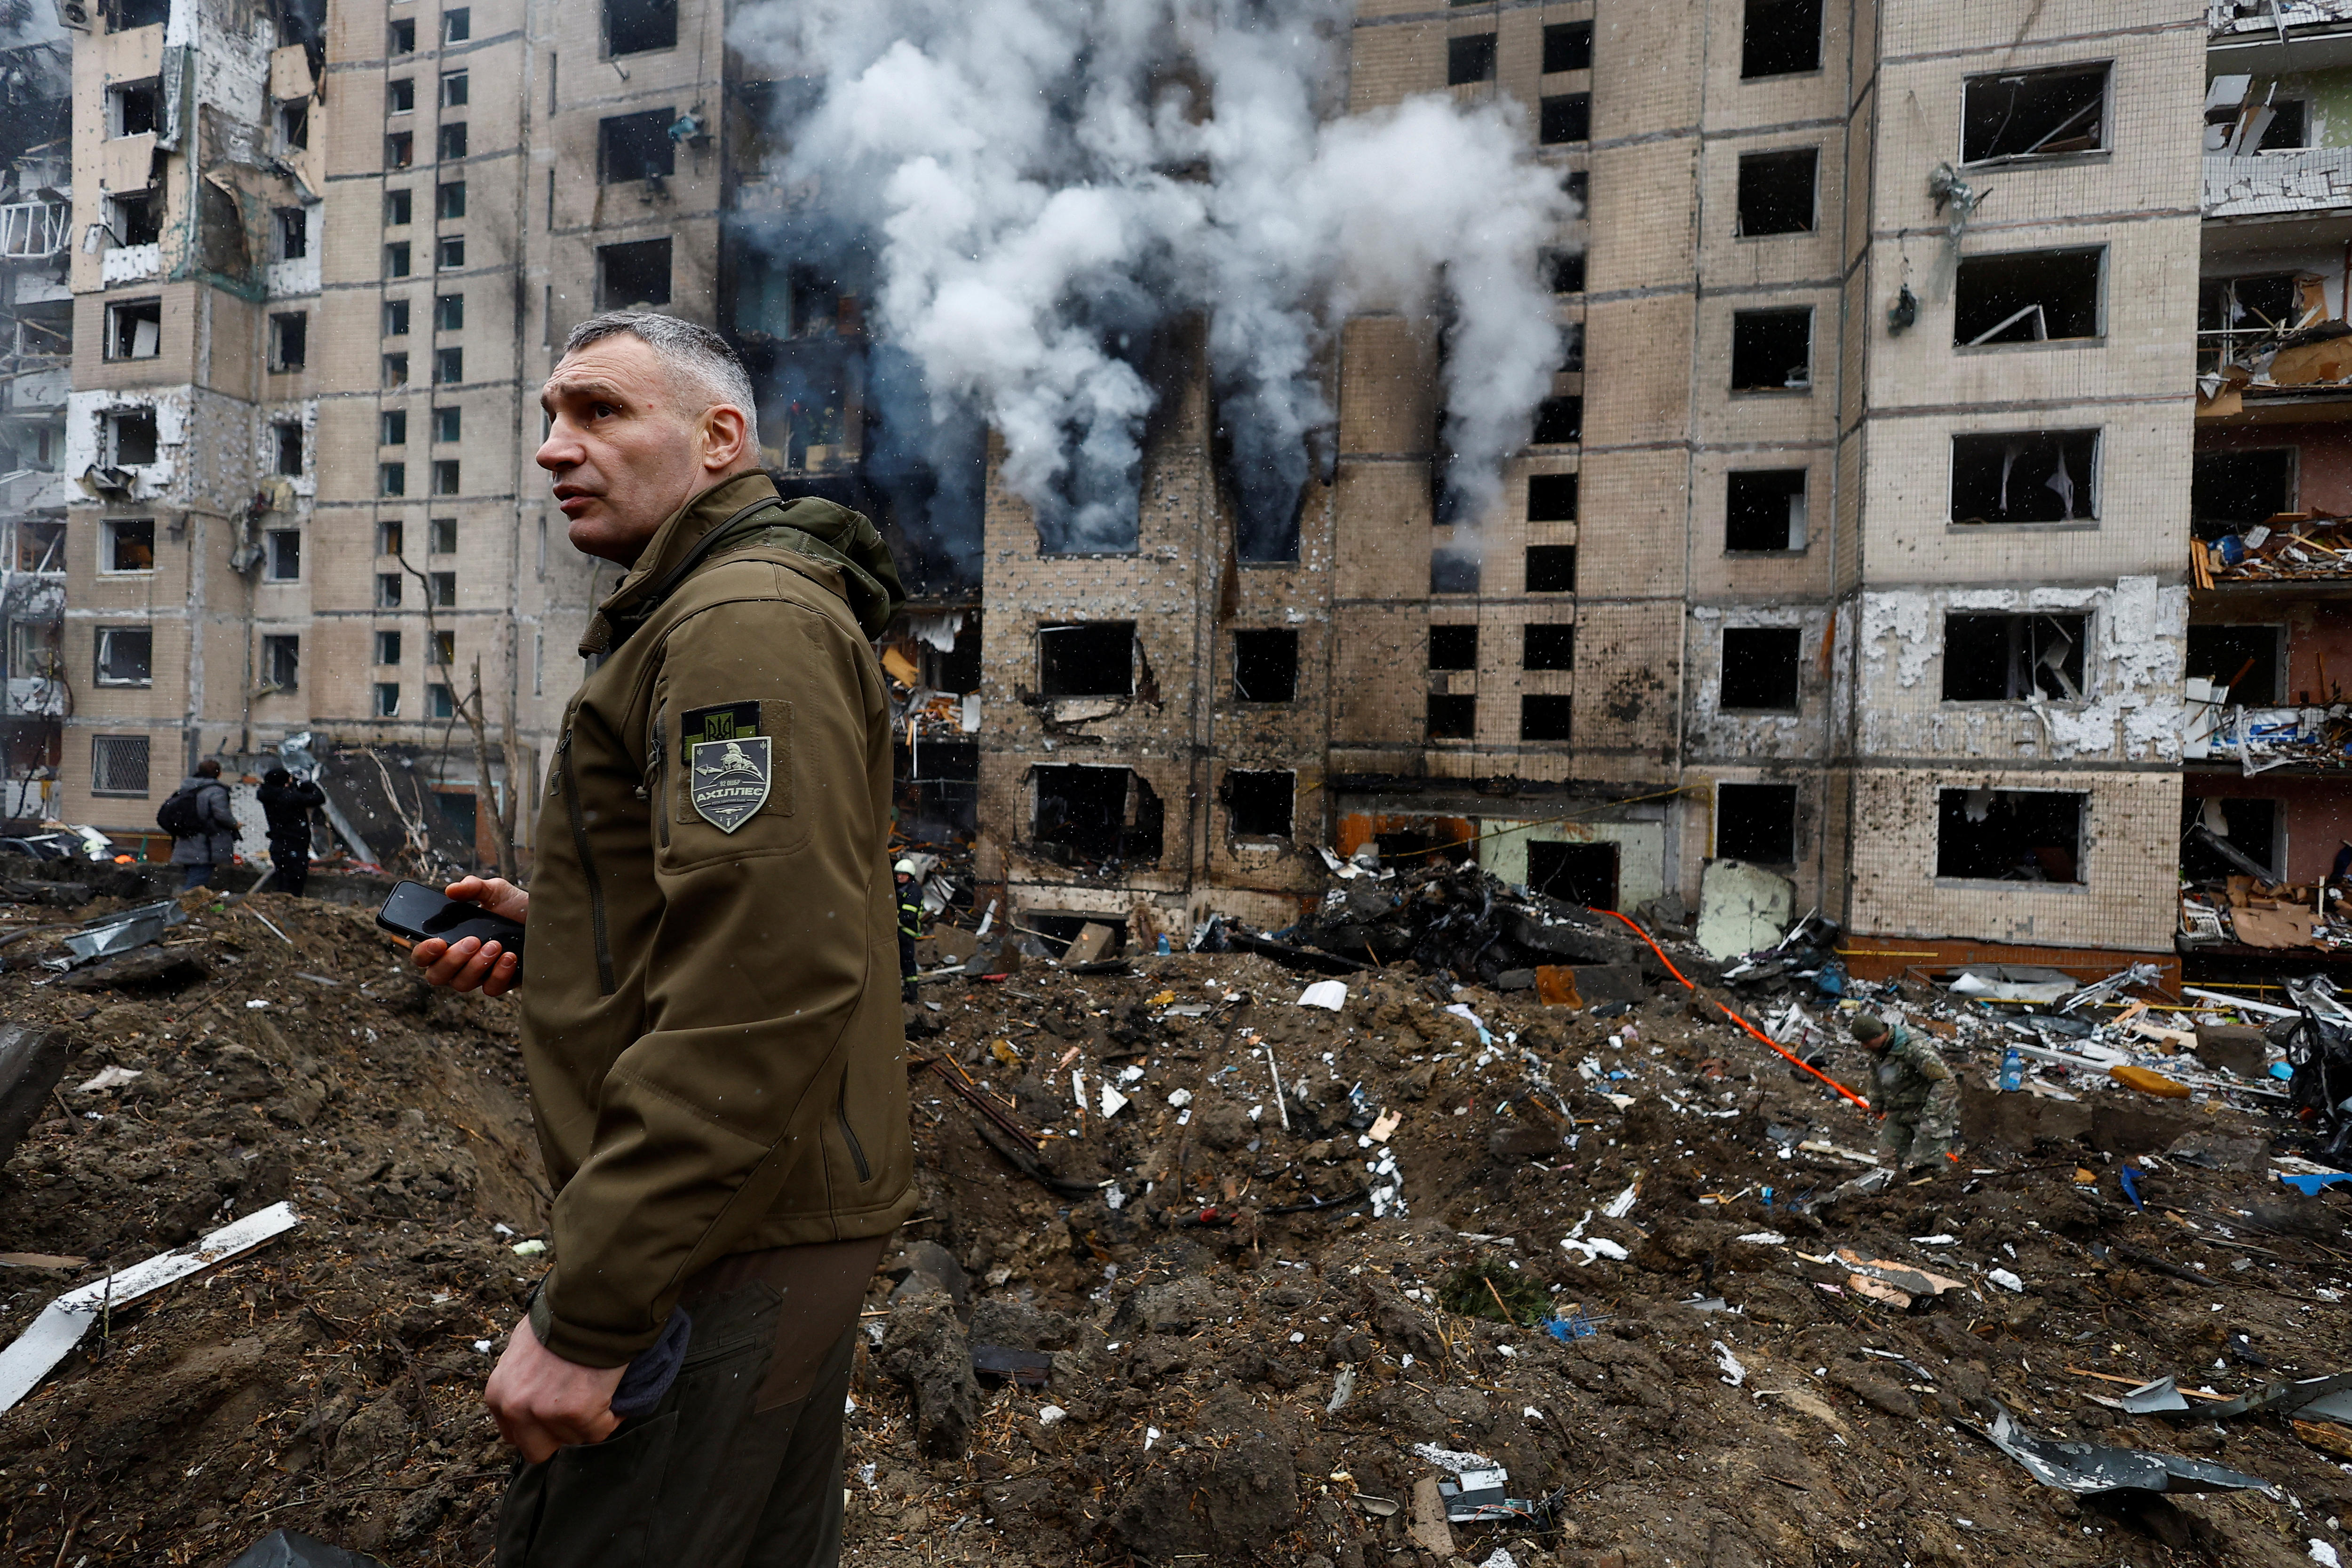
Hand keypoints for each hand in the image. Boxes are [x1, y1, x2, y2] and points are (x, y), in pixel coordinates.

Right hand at [408, 875, 526, 995]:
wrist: (547, 918)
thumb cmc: (514, 906)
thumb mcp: (494, 890)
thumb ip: (472, 887)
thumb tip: (451, 890)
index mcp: (449, 941)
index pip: (423, 956)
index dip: (423, 953)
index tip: (438, 941)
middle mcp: (459, 962)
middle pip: (437, 976)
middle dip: (452, 960)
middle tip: (473, 940)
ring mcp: (479, 975)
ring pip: (462, 984)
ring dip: (477, 965)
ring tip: (496, 945)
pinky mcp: (500, 983)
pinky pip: (491, 989)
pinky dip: (499, 975)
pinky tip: (510, 957)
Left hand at [484, 1312, 625, 1462]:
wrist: (588, 1306)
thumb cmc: (560, 1319)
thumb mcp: (522, 1347)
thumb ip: (519, 1378)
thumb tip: (530, 1391)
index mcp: (498, 1394)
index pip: (513, 1434)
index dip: (538, 1426)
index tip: (555, 1413)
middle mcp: (516, 1408)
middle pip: (537, 1450)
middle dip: (559, 1434)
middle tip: (576, 1410)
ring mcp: (547, 1412)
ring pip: (573, 1439)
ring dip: (588, 1421)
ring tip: (597, 1391)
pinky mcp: (580, 1413)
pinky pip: (600, 1430)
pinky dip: (611, 1416)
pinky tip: (612, 1394)